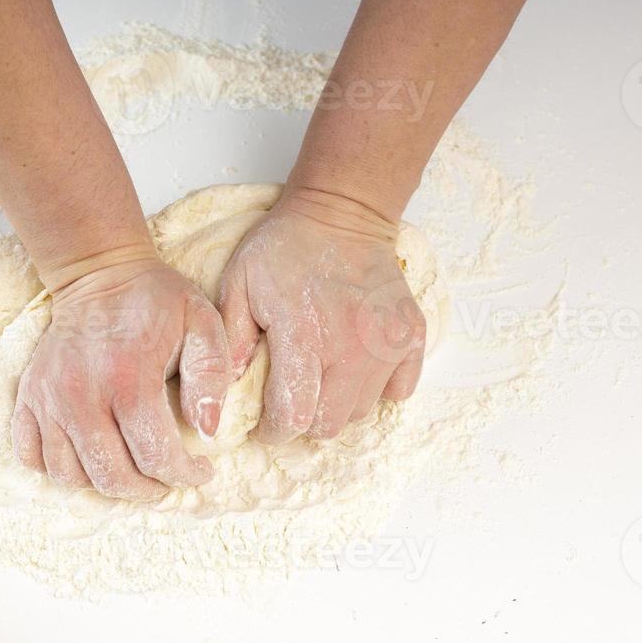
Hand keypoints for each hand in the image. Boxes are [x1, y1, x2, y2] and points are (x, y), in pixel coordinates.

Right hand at [12, 257, 230, 500]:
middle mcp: (81, 392)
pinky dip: (58, 469)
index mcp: (129, 376)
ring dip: (105, 485)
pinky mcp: (29, 396)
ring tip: (132, 473)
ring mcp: (48, 396)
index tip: (200, 471)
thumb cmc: (157, 301)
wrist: (99, 273)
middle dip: (147, 491)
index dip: (183, 475)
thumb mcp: (202, 323)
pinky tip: (88, 459)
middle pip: (110, 475)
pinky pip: (31, 455)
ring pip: (69, 474)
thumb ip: (211, 376)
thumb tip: (207, 431)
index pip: (155, 455)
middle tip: (166, 482)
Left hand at [217, 186, 426, 444]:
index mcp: (304, 338)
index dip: (275, 430)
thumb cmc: (285, 247)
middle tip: (294, 399)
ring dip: (339, 405)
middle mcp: (350, 349)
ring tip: (323, 378)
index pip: (294, 417)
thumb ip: (233, 340)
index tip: (267, 423)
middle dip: (305, 420)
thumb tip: (230, 387)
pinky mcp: (411, 337)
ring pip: (362, 411)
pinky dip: (378, 388)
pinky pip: (399, 390)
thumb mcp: (238, 284)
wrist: (341, 212)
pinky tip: (356, 367)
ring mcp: (386, 345)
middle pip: (329, 424)